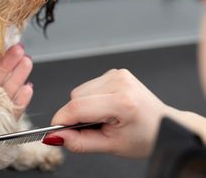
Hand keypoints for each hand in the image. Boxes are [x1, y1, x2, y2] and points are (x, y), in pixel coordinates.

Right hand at [45, 69, 170, 157]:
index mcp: (122, 102)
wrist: (164, 126)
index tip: (54, 132)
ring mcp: (118, 75)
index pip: (78, 107)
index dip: (62, 120)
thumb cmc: (144, 137)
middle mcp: (120, 83)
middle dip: (77, 115)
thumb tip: (55, 137)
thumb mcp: (111, 146)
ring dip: (84, 106)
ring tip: (104, 118)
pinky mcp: (115, 72)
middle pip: (76, 97)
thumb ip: (79, 142)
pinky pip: (88, 86)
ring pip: (79, 90)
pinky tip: (107, 107)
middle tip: (94, 128)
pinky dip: (91, 98)